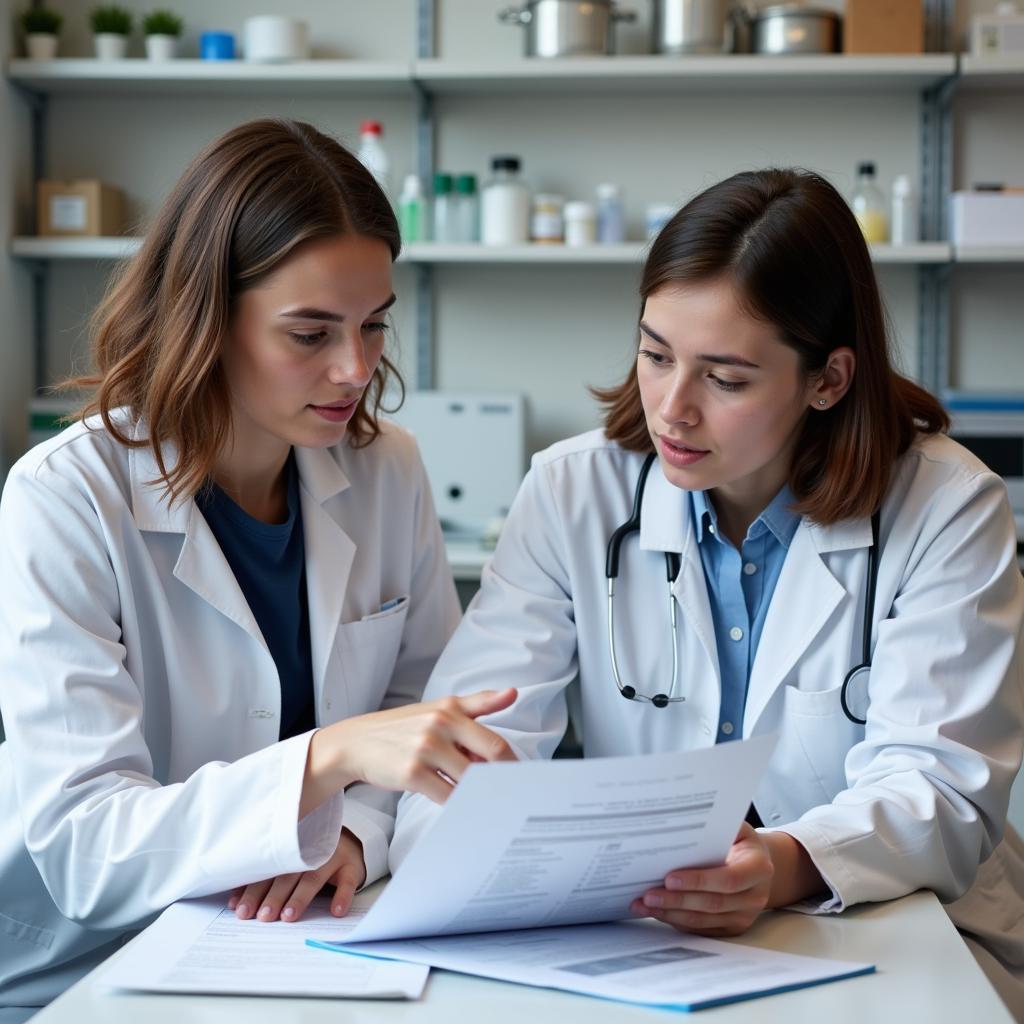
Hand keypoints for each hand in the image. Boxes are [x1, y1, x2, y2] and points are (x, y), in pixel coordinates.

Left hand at [228, 828, 365, 922]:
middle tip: (263, 916)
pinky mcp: (350, 866)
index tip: (240, 910)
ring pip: (314, 877)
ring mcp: (331, 858)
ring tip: (289, 916)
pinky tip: (336, 911)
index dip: (253, 890)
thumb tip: (234, 902)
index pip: (268, 871)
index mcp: (289, 851)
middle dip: (274, 896)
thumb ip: (265, 879)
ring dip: (301, 897)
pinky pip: (348, 881)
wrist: (349, 842)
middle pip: (288, 875)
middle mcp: (309, 852)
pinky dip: (343, 895)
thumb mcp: (288, 864)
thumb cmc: (309, 859)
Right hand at [303, 688, 517, 814]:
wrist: (356, 743)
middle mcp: (440, 724)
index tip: (520, 780)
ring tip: (480, 799)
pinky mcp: (411, 773)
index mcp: (451, 709)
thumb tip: (513, 693)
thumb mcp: (440, 707)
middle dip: (502, 780)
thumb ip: (478, 704)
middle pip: (490, 759)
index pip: (495, 741)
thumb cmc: (404, 727)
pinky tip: (456, 803)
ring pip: (468, 781)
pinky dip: (455, 803)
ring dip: (477, 793)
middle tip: (508, 795)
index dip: (512, 765)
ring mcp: (426, 749)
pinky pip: (446, 796)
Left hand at [630, 822, 773, 937]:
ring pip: (703, 920)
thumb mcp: (737, 828)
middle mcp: (754, 896)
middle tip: (648, 894)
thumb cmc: (741, 843)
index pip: (729, 879)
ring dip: (671, 913)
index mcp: (758, 868)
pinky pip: (701, 929)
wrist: (757, 866)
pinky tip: (657, 912)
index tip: (669, 878)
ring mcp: (744, 916)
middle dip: (677, 900)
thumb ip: (718, 826)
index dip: (699, 881)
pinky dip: (676, 921)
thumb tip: (687, 819)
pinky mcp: (731, 928)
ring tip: (644, 905)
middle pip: (713, 903)